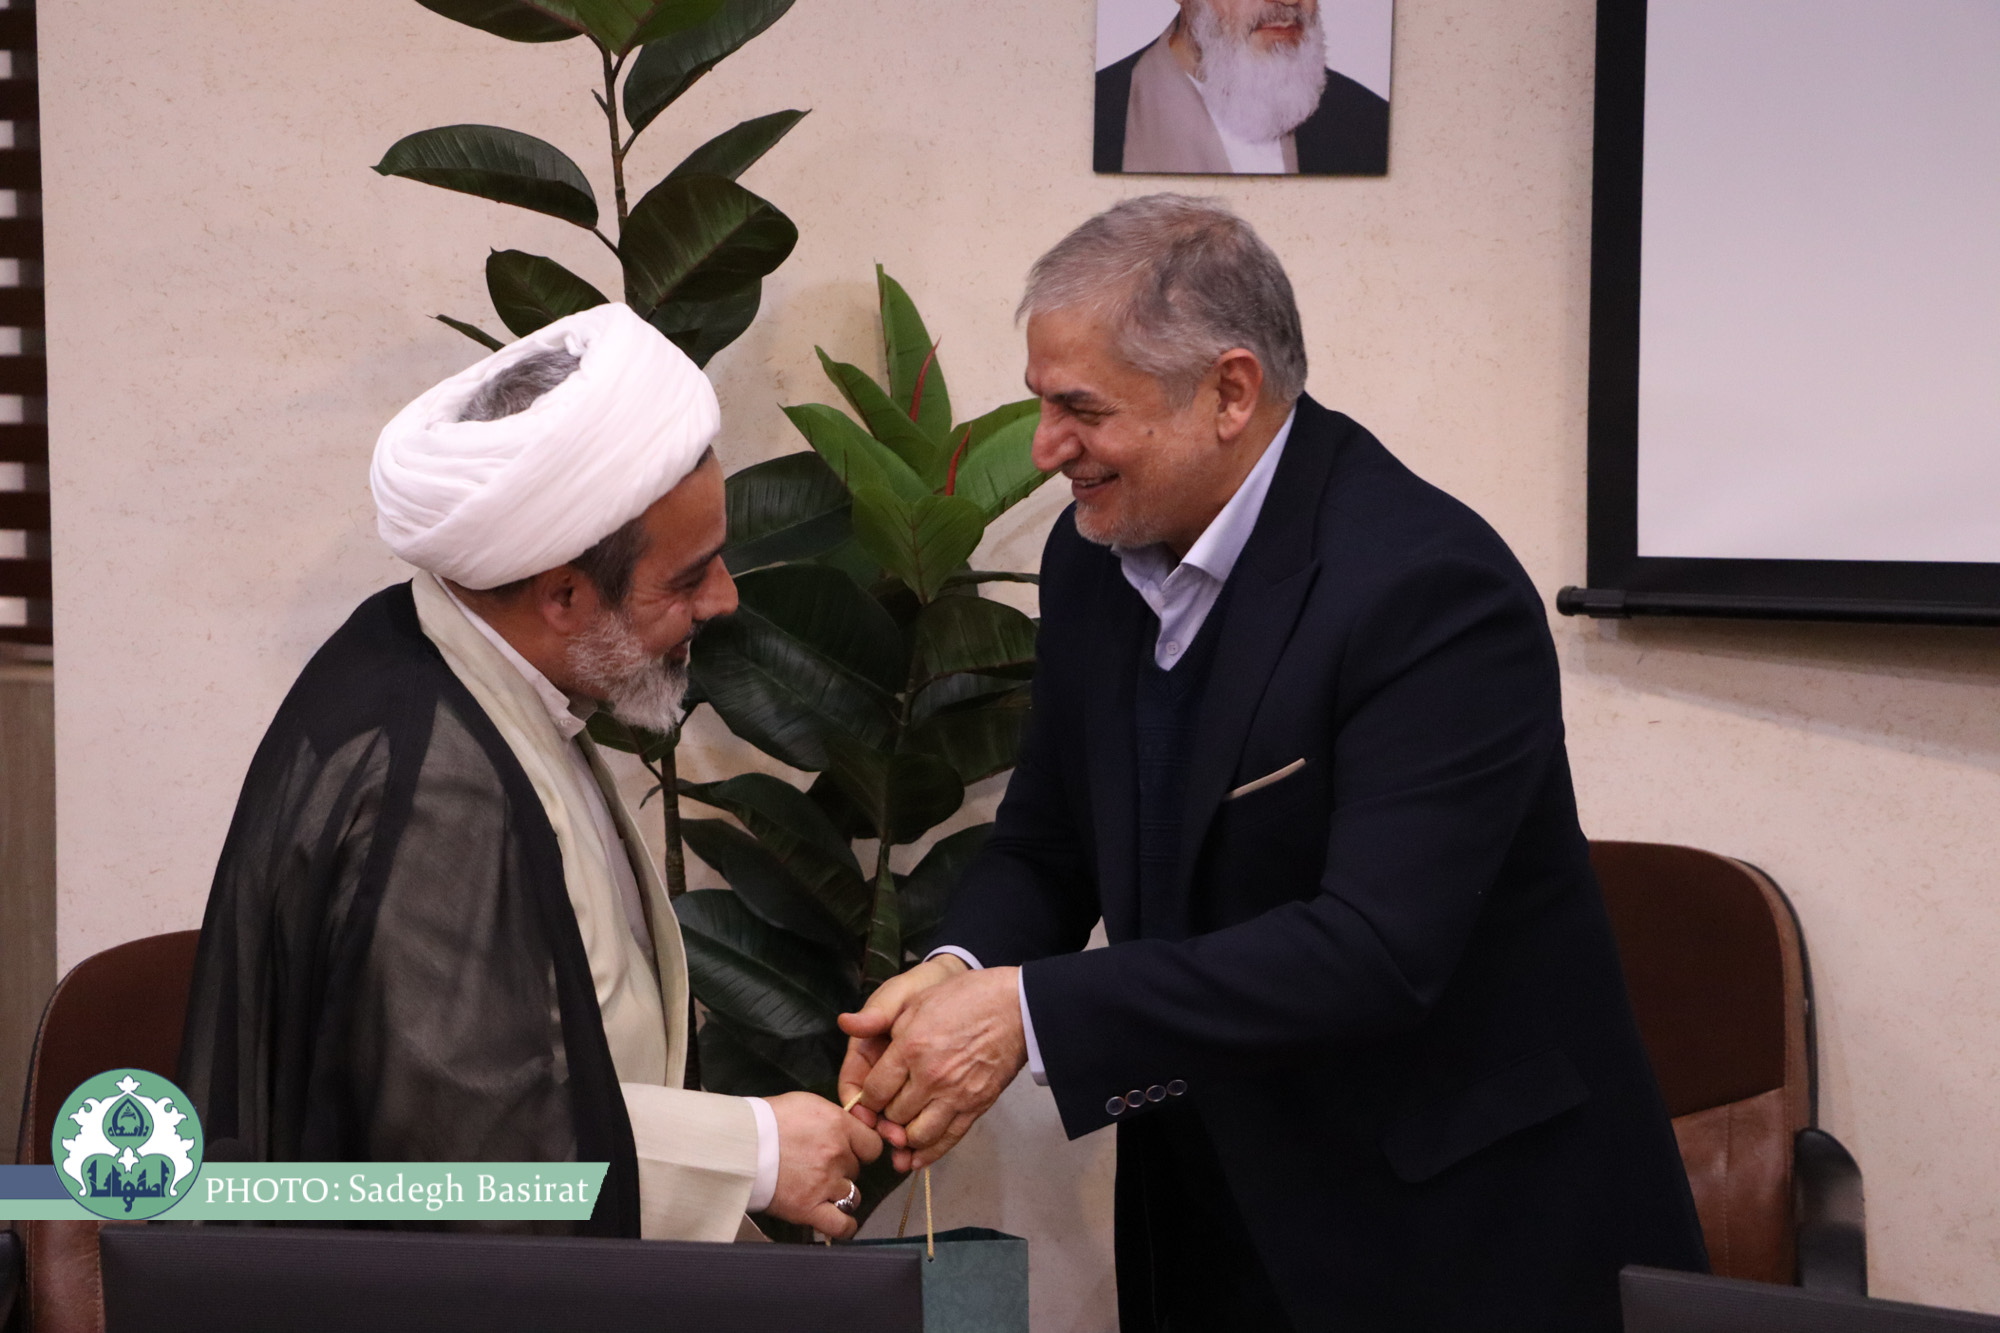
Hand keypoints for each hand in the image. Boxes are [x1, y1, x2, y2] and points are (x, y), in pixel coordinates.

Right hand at [762, 1090, 881, 1238]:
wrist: (738, 1144)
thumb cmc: (765, 1121)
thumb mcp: (806, 1104)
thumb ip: (834, 1118)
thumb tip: (847, 1128)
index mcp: (838, 1125)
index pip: (872, 1145)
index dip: (862, 1149)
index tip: (852, 1152)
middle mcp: (836, 1154)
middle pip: (857, 1169)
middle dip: (842, 1169)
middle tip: (820, 1166)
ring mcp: (824, 1183)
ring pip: (853, 1196)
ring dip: (841, 1194)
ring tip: (822, 1190)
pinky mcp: (808, 1208)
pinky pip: (842, 1225)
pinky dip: (845, 1226)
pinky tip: (839, 1220)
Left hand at [846, 965, 1026, 1170]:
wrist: (1015, 1008)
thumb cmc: (964, 998)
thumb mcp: (916, 998)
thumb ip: (878, 1017)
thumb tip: (844, 1024)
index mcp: (911, 1047)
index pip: (874, 1092)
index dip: (866, 1102)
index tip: (868, 1101)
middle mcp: (930, 1076)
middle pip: (893, 1117)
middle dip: (884, 1118)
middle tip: (884, 1115)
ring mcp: (955, 1095)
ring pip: (917, 1136)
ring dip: (904, 1138)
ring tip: (901, 1132)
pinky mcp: (976, 1107)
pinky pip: (947, 1140)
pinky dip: (929, 1153)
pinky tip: (917, 1158)